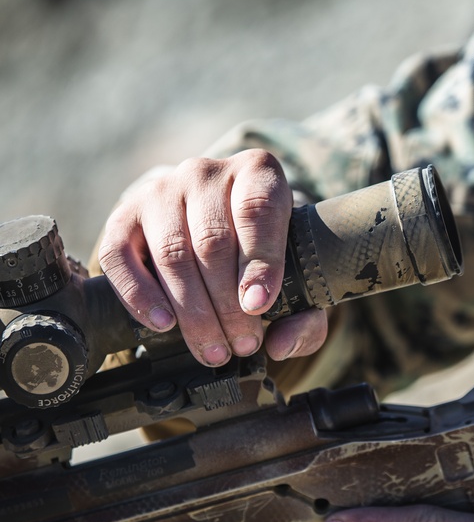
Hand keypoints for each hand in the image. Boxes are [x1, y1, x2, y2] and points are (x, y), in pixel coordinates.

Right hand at [98, 149, 326, 365]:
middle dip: (228, 303)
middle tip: (242, 343)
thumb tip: (280, 344)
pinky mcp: (124, 217)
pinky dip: (140, 296)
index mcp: (257, 172)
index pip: (257, 209)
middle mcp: (205, 173)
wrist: (218, 228)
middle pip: (212, 240)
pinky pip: (119, 257)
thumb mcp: (299, 275)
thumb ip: (306, 315)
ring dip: (192, 312)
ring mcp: (160, 191)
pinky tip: (164, 324)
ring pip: (171, 254)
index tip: (259, 306)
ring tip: (213, 349)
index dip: (259, 261)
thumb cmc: (263, 256)